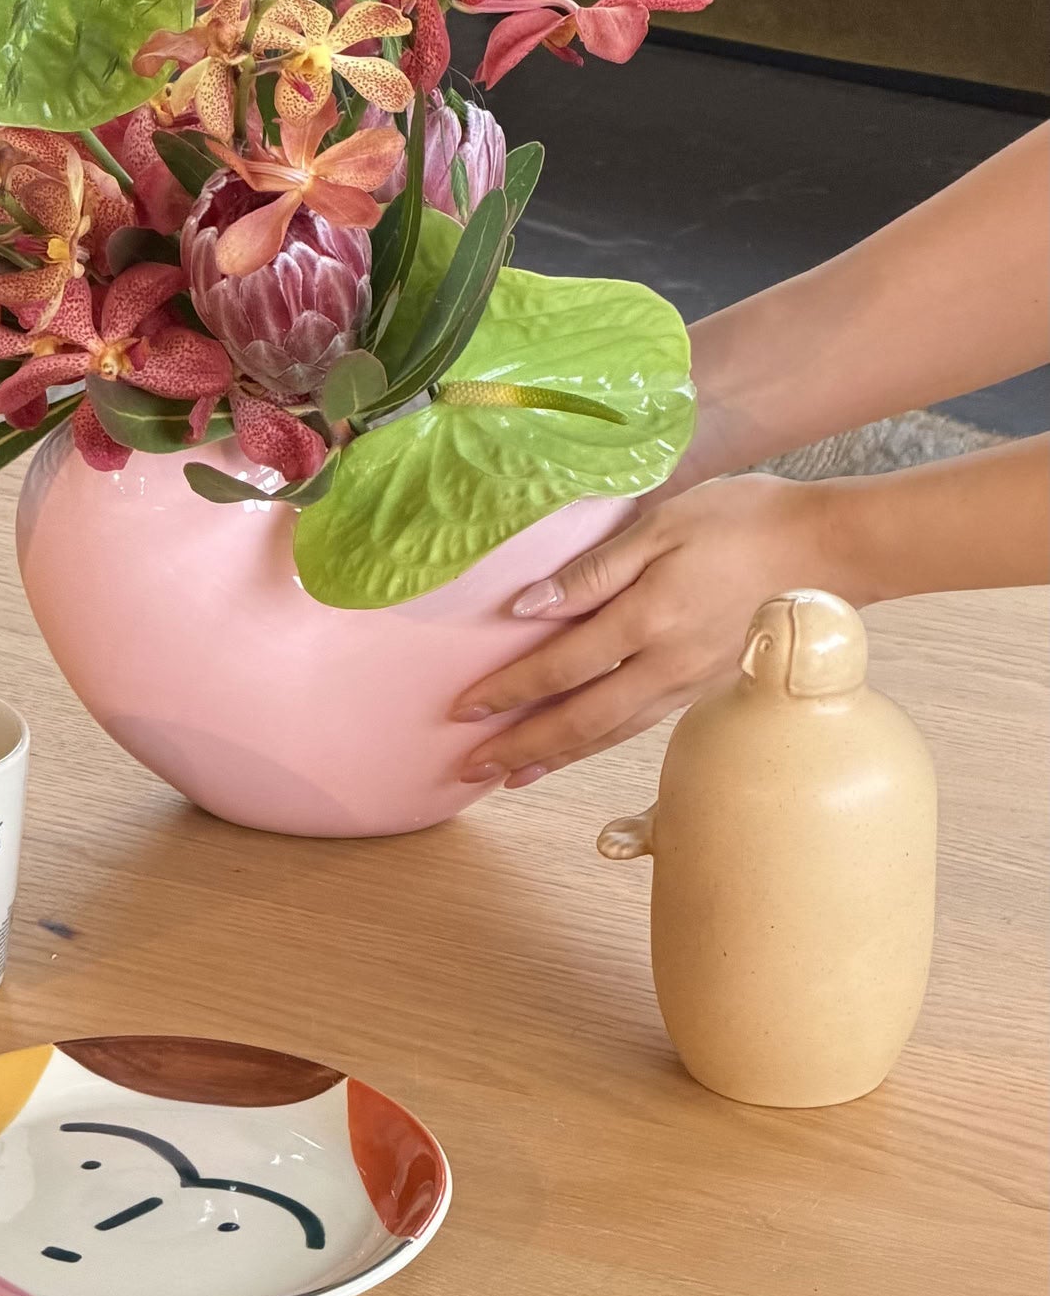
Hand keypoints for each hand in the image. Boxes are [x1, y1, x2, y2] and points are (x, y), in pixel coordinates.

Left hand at [452, 473, 835, 786]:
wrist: (830, 548)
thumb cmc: (744, 520)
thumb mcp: (662, 523)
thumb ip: (594, 569)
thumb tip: (529, 607)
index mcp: (647, 619)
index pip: (562, 666)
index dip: (509, 689)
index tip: (465, 707)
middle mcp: (665, 665)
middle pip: (579, 721)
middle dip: (520, 746)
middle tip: (469, 768)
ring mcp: (690, 681)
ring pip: (610, 732)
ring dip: (557, 756)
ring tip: (512, 775)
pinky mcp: (707, 684)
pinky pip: (640, 723)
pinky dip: (598, 742)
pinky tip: (580, 746)